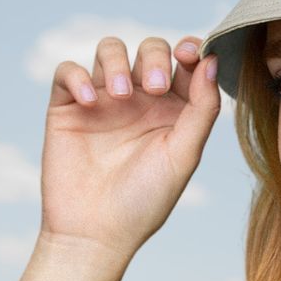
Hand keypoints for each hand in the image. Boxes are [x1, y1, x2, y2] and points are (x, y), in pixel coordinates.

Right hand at [38, 34, 220, 264]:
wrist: (96, 231)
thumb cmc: (147, 199)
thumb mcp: (184, 154)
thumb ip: (202, 108)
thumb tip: (211, 59)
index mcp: (176, 111)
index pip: (186, 64)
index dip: (190, 49)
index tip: (190, 54)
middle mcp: (142, 101)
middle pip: (150, 50)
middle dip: (155, 57)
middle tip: (155, 88)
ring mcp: (104, 100)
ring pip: (110, 50)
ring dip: (116, 62)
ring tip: (120, 95)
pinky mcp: (68, 106)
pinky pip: (68, 70)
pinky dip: (78, 76)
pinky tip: (91, 102)